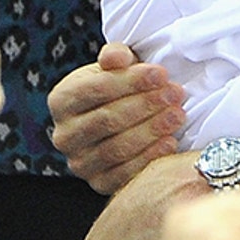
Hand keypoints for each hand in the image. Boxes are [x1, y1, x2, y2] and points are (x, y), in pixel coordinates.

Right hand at [49, 43, 187, 194]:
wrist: (119, 120)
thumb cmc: (119, 88)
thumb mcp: (116, 66)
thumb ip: (116, 56)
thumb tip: (116, 58)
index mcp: (62, 100)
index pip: (97, 89)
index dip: (132, 81)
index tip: (161, 74)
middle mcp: (64, 135)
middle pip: (107, 120)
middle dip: (146, 105)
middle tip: (175, 95)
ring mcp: (79, 162)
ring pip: (116, 148)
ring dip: (151, 131)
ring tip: (177, 115)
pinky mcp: (98, 183)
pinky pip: (124, 174)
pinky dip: (150, 158)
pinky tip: (170, 142)